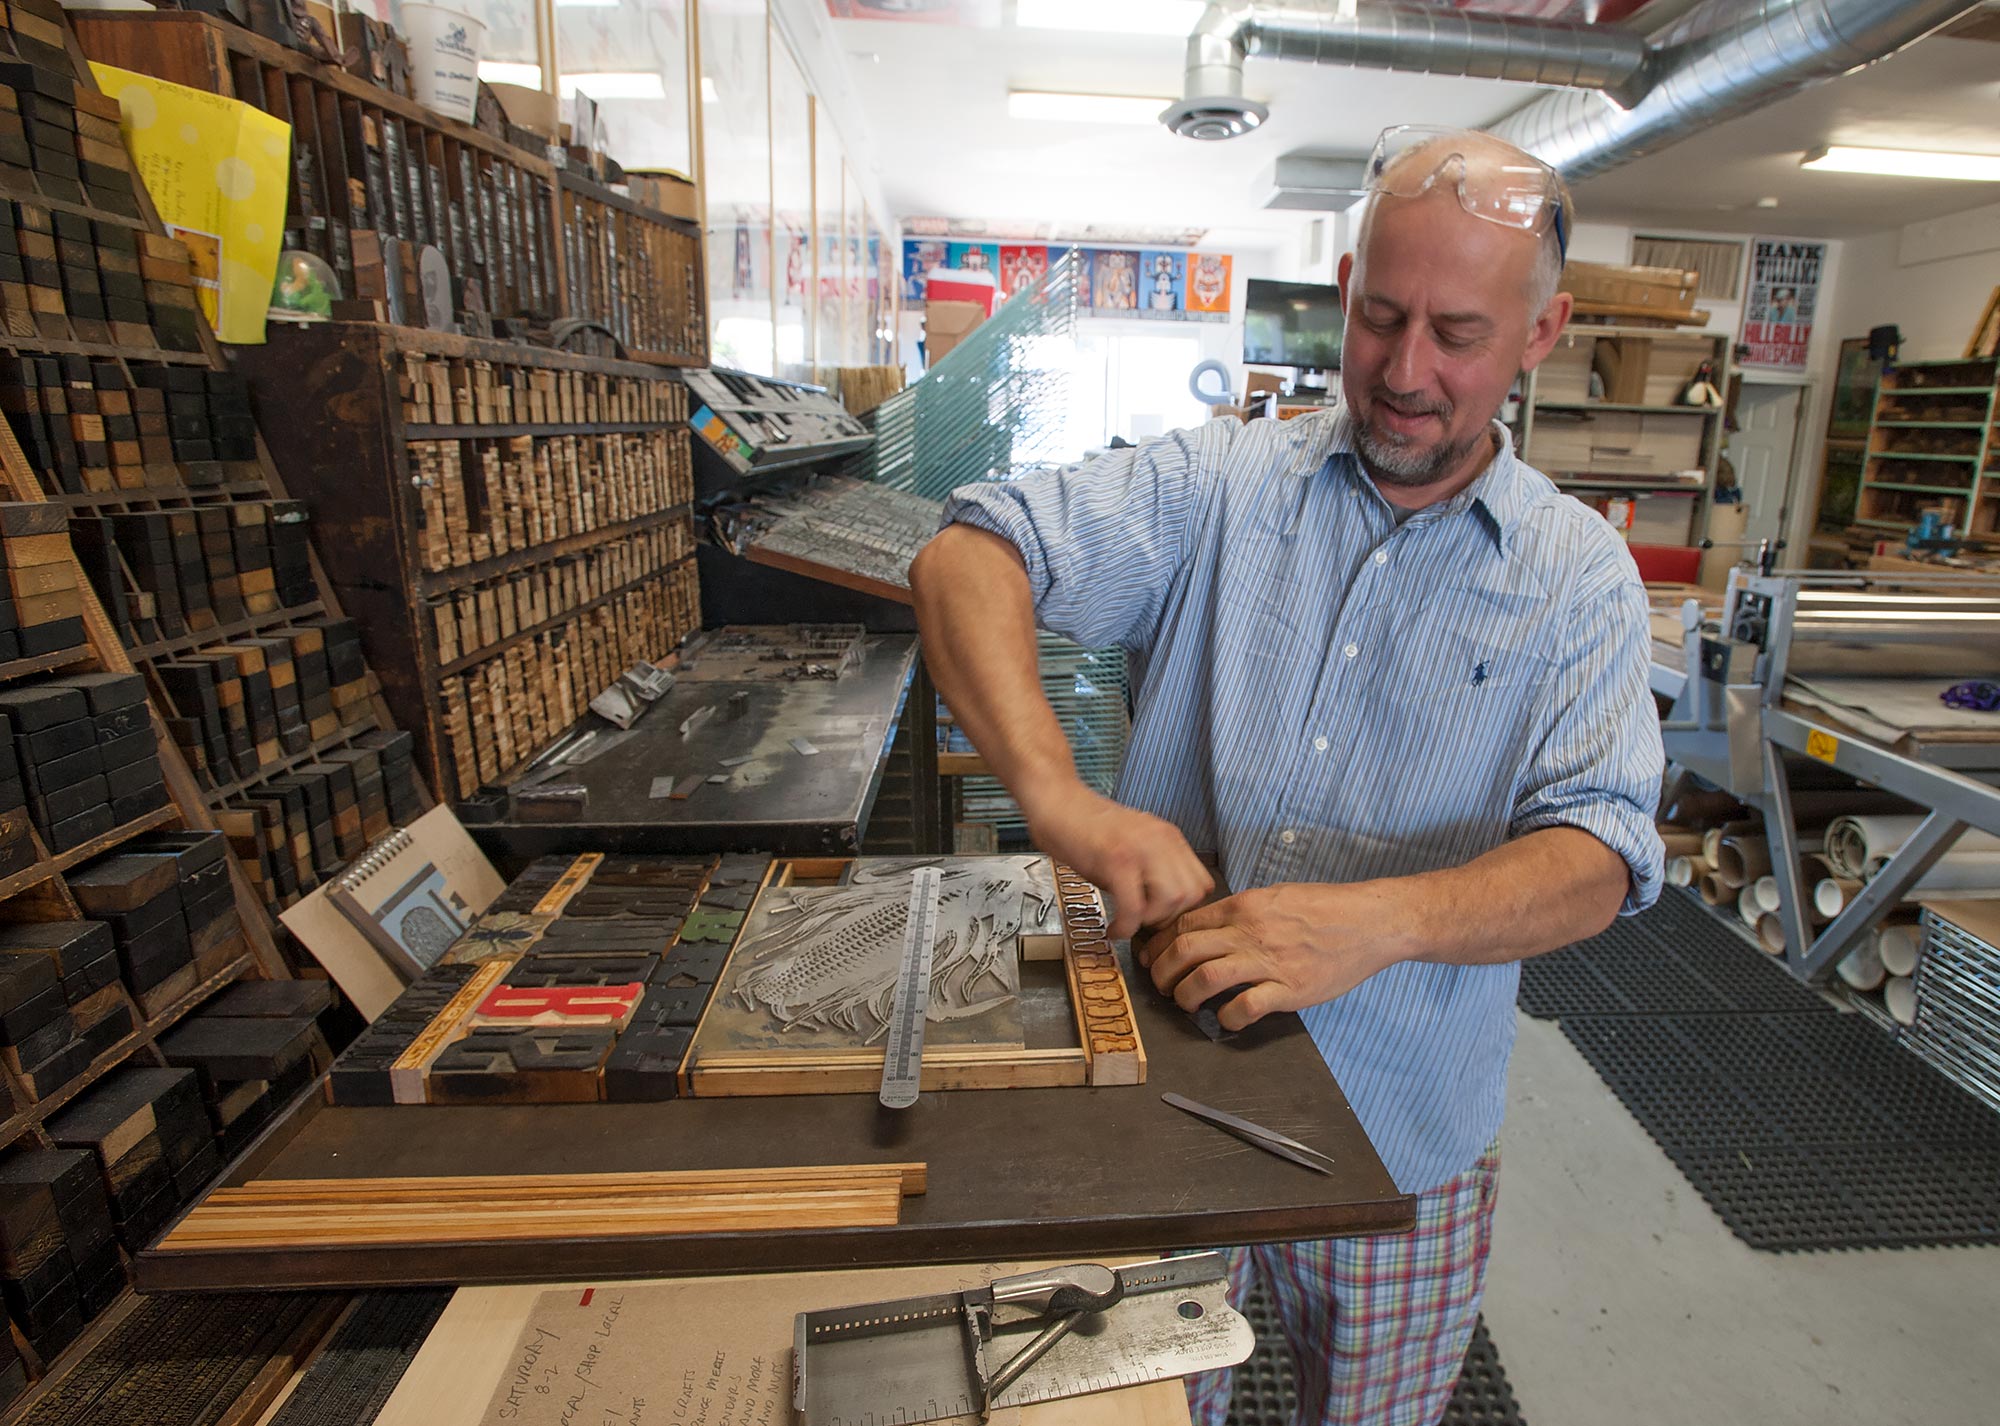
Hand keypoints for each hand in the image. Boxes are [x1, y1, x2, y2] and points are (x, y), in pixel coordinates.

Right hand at [1022, 781, 1211, 939]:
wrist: (1056, 801)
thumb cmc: (1086, 827)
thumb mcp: (1131, 846)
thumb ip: (1151, 872)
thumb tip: (1159, 911)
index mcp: (1168, 837)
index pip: (1202, 883)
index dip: (1184, 907)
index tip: (1161, 916)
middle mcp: (1160, 840)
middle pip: (1192, 894)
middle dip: (1168, 917)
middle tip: (1144, 921)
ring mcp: (1140, 848)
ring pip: (1170, 900)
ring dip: (1149, 921)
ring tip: (1129, 920)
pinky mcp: (1115, 859)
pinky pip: (1134, 906)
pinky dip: (1125, 926)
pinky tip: (1114, 926)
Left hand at [1135, 883, 1410, 1030]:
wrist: (1368, 922)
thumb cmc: (1324, 908)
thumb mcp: (1275, 897)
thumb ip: (1241, 912)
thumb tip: (1207, 928)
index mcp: (1244, 907)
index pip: (1185, 924)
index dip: (1161, 944)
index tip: (1153, 958)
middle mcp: (1250, 932)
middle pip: (1185, 951)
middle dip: (1162, 972)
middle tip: (1162, 985)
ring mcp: (1269, 962)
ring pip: (1206, 978)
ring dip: (1185, 995)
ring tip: (1185, 1003)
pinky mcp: (1289, 989)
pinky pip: (1245, 1007)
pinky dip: (1228, 1018)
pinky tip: (1227, 1019)